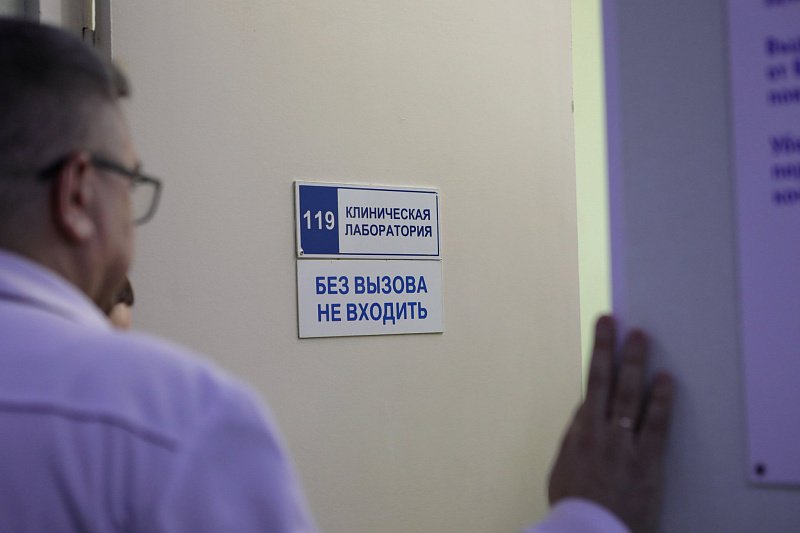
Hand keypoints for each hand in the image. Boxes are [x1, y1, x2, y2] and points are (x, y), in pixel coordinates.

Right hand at [548, 316, 674, 532]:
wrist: (588, 532)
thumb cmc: (574, 504)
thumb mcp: (564, 468)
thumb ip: (575, 440)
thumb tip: (584, 416)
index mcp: (578, 432)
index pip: (591, 384)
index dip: (598, 355)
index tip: (602, 332)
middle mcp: (598, 431)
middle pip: (605, 380)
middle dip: (609, 347)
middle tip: (613, 322)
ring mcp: (622, 443)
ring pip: (629, 394)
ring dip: (635, 363)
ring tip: (640, 338)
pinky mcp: (646, 461)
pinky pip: (656, 424)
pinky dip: (661, 399)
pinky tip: (666, 380)